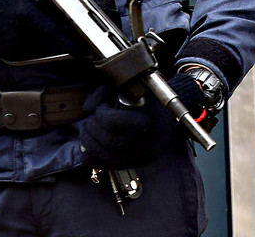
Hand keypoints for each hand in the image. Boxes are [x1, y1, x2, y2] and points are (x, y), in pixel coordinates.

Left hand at [77, 74, 205, 169]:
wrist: (167, 122)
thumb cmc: (147, 103)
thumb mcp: (128, 89)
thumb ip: (104, 92)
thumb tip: (88, 107)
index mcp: (145, 123)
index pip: (112, 122)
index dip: (101, 113)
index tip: (103, 107)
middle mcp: (142, 145)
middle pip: (106, 140)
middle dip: (92, 126)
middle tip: (92, 118)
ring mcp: (134, 159)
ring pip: (101, 155)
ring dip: (87, 139)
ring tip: (90, 128)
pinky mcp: (126, 166)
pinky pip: (99, 165)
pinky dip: (87, 154)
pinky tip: (89, 143)